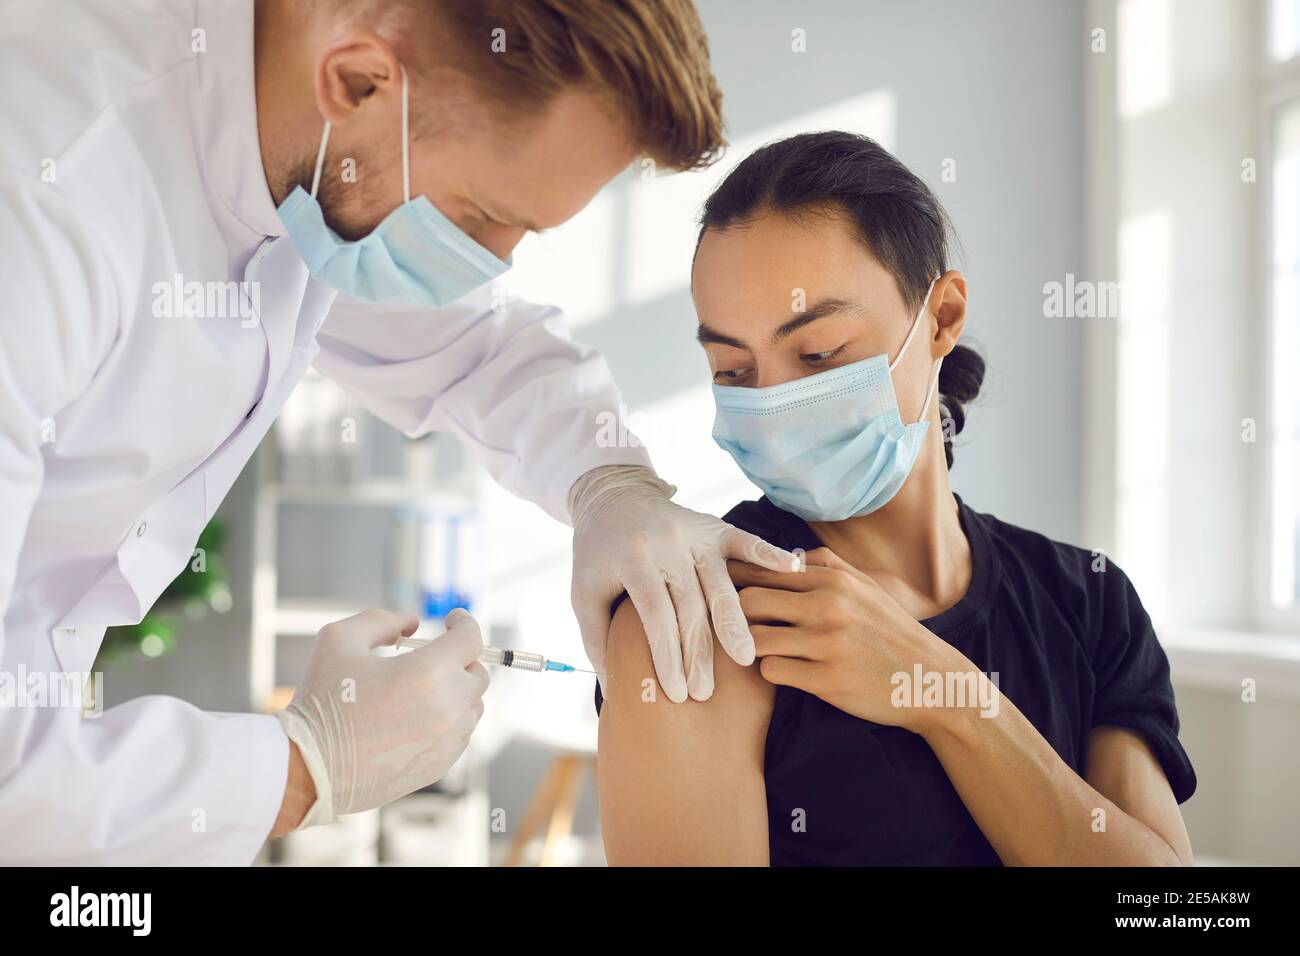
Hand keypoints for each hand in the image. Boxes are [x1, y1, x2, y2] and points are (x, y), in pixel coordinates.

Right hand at [275, 608, 488, 828]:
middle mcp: (448, 707)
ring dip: (456, 692)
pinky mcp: (439, 766)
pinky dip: (448, 722)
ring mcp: (446, 741)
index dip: (464, 622)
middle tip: (433, 657)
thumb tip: (412, 624)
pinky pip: (460, 736)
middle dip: (460, 659)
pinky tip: (416, 719)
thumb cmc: (321, 701)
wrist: (307, 768)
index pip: (471, 638)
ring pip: (472, 708)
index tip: (451, 620)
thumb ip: (381, 621)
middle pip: (477, 674)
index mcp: (429, 672)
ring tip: (422, 690)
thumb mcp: (339, 639)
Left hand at [569, 465, 797, 702]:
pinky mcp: (712, 525)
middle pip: (691, 606)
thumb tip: (614, 692)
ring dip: (734, 623)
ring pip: (720, 583)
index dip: (667, 655)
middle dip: (700, 653)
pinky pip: (743, 542)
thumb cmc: (598, 554)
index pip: (656, 615)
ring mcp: (693, 532)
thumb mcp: (583, 592)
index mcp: (633, 558)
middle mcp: (666, 543)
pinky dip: (767, 555)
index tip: (678, 692)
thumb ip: (596, 639)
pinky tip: (792, 571)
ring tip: (747, 659)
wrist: (612, 497)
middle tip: (706, 692)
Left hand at [729, 547, 976, 732]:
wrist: (929, 679)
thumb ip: (829, 565)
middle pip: (749, 602)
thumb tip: (790, 555)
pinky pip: (772, 671)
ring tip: (769, 649)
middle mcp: (828, 607)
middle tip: (748, 626)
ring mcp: (827, 645)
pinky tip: (789, 670)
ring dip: (755, 647)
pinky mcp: (826, 681)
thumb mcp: (868, 587)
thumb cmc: (891, 630)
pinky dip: (774, 671)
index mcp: (834, 581)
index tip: (730, 593)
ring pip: (755, 639)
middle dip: (741, 616)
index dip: (741, 582)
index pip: (765, 571)